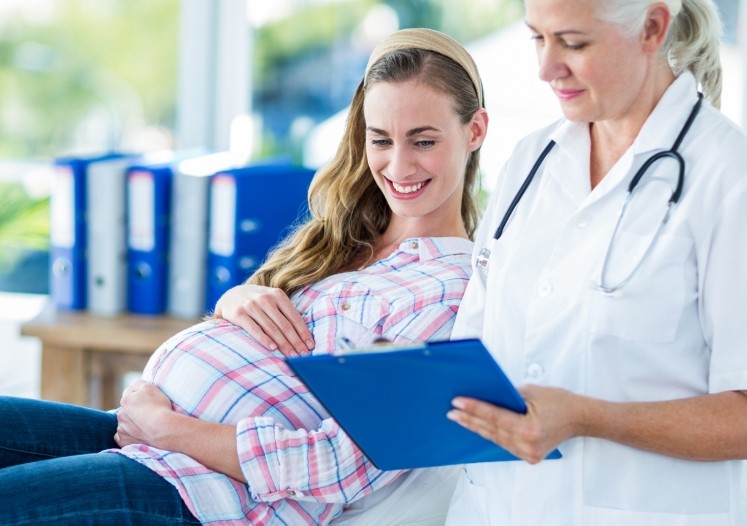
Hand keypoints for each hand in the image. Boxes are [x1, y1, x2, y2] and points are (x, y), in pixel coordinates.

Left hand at [114, 380, 173, 447]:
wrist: (163, 429)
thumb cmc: (159, 407)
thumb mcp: (150, 387)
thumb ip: (138, 383)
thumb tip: (134, 386)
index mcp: (125, 400)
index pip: (130, 394)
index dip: (139, 397)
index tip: (148, 401)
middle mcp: (120, 414)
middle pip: (126, 409)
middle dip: (134, 410)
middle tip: (148, 413)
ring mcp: (121, 428)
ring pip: (124, 423)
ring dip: (131, 423)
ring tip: (146, 425)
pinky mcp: (123, 441)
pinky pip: (123, 437)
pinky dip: (129, 435)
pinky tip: (139, 434)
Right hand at [214, 283, 313, 356]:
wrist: (229, 296)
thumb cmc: (258, 303)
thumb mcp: (272, 301)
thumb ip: (285, 313)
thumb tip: (304, 336)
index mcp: (277, 295)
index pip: (294, 317)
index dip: (303, 333)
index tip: (310, 346)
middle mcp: (265, 298)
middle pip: (284, 324)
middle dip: (295, 341)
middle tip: (303, 355)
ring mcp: (251, 305)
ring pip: (271, 328)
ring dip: (283, 343)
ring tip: (291, 355)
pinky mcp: (238, 313)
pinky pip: (254, 329)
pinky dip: (264, 339)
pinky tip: (272, 348)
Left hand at [447, 384, 584, 463]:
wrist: (580, 419)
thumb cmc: (560, 402)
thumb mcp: (532, 392)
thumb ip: (509, 396)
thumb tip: (487, 395)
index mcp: (529, 429)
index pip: (494, 417)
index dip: (473, 409)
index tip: (457, 403)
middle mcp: (527, 444)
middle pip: (491, 430)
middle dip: (469, 419)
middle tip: (452, 411)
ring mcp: (528, 453)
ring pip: (496, 439)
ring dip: (477, 428)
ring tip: (460, 418)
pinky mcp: (529, 456)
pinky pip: (505, 444)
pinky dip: (492, 434)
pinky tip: (478, 427)